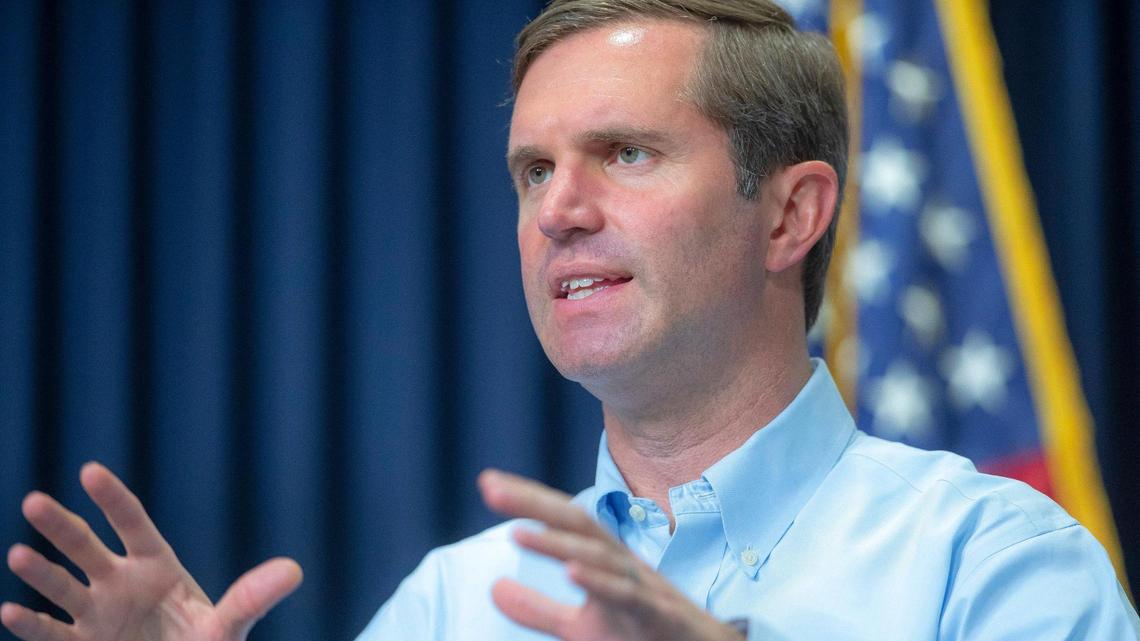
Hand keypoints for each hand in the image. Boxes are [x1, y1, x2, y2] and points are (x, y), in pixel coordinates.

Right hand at [2, 463, 301, 640]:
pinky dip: (31, 623)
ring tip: (20, 554)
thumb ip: (253, 598)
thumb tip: (295, 571)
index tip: (89, 471)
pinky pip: (52, 633)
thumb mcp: (229, 626)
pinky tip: (10, 610)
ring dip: (41, 572)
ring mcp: (98, 613)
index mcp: (158, 567)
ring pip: (64, 587)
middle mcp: (122, 583)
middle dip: (62, 526)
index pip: (133, 525)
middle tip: (34, 501)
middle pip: (88, 547)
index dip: (113, 499)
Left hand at [478, 469, 744, 640]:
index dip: (527, 500)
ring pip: (600, 555)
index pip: (562, 520)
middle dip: (534, 503)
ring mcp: (642, 586)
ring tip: (519, 534)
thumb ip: (538, 608)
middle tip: (490, 487)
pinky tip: (572, 572)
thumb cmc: (642, 636)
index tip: (487, 482)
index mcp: (603, 559)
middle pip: (576, 522)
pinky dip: (600, 583)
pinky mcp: (659, 615)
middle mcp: (621, 562)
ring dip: (560, 544)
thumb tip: (494, 587)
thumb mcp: (581, 625)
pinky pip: (628, 595)